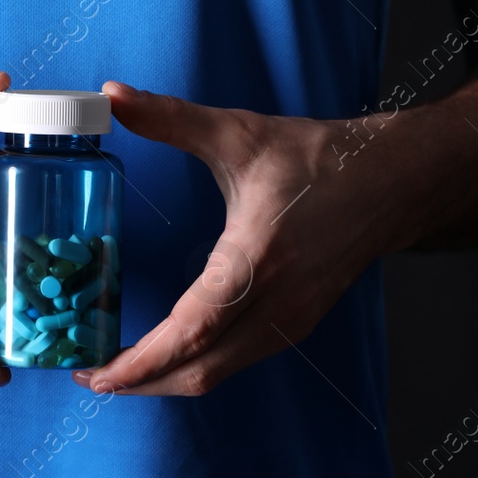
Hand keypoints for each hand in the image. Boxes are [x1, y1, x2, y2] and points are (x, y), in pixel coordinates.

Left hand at [73, 81, 400, 396]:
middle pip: (199, 370)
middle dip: (140, 383)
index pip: (192, 330)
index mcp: (258, 258)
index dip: (142, 360)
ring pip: (217, 374)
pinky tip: (164, 355)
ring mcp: (290, 321)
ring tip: (116, 370)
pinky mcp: (295, 326)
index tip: (97, 373)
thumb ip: (170, 118)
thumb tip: (111, 95)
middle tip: (88, 375)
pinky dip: (194, 368)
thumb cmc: (315, 158)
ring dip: (165, 380)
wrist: (388, 182)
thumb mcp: (238, 132)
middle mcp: (277, 302)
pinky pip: (235, 362)